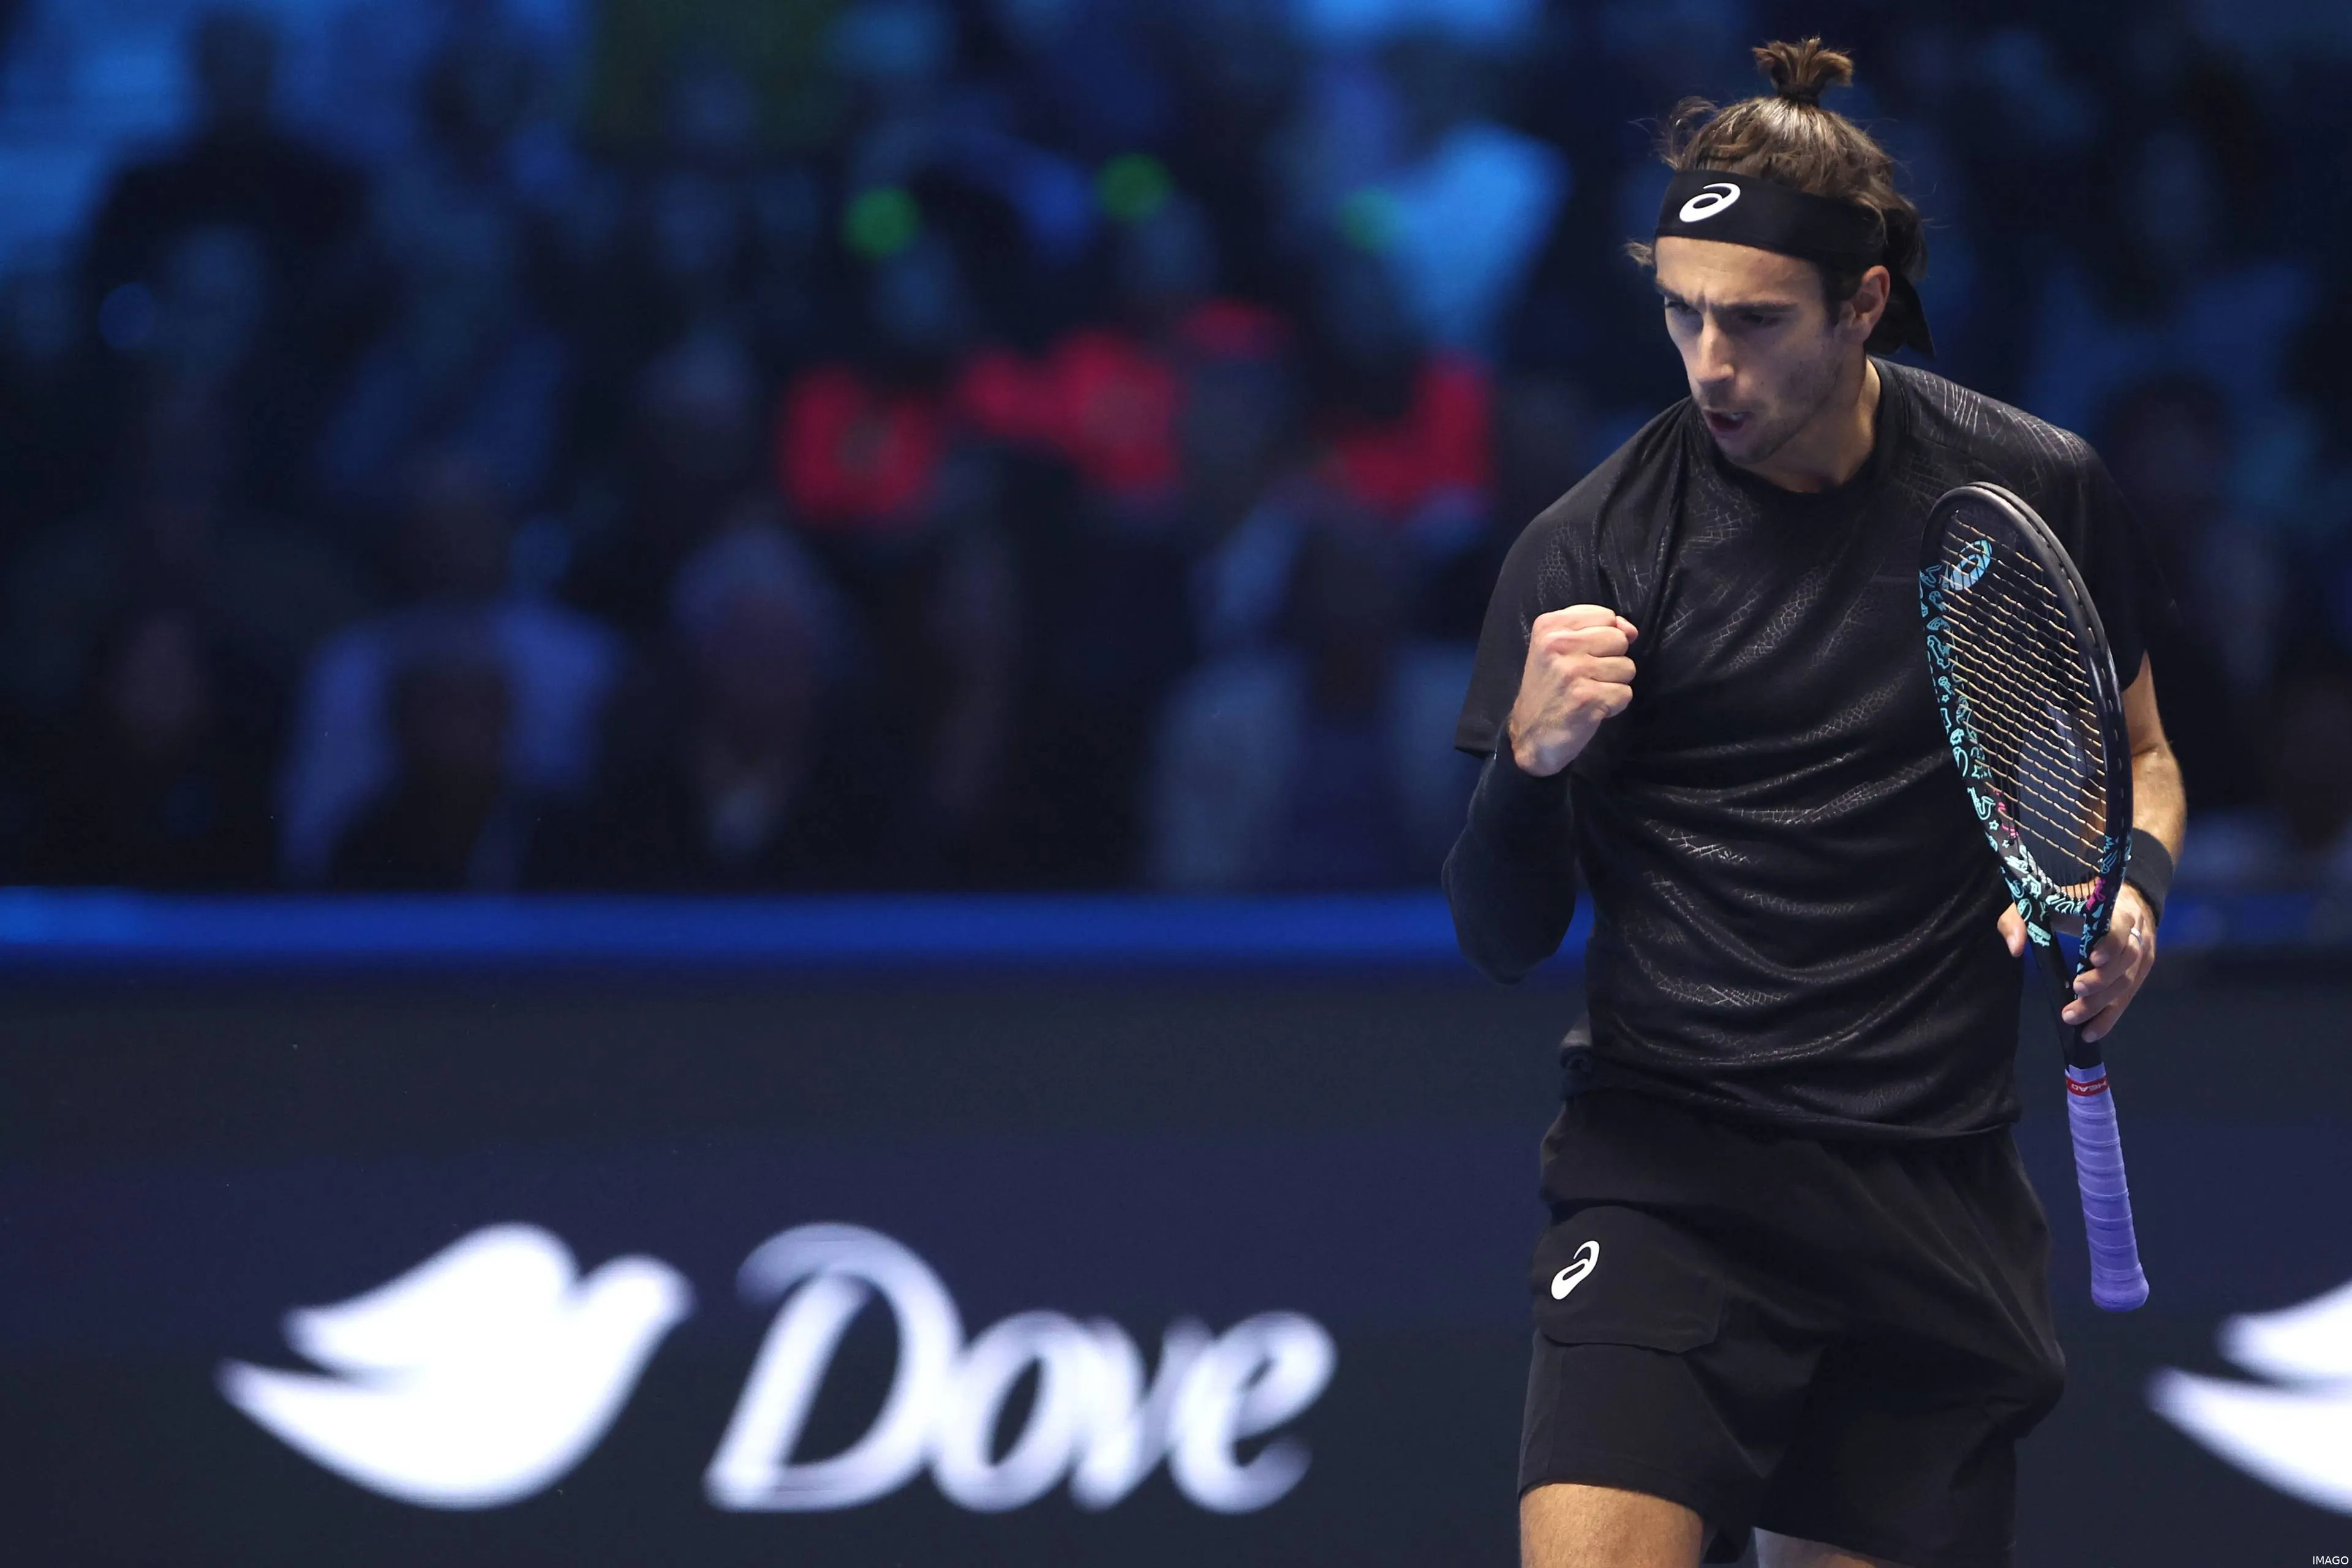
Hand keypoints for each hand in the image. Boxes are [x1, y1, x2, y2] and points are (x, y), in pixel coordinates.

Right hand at [1507, 605, 1638, 776]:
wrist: (1530, 736)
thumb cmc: (1549, 690)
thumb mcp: (1559, 648)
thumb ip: (1595, 629)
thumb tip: (1631, 630)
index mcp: (1549, 626)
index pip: (1606, 616)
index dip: (1604, 638)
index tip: (1584, 655)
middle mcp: (1558, 644)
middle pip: (1620, 640)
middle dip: (1612, 660)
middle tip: (1586, 677)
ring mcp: (1572, 671)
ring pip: (1627, 667)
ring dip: (1613, 684)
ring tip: (1588, 692)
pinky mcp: (1586, 697)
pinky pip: (1625, 693)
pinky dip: (1613, 705)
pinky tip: (1591, 708)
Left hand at [1997, 887, 2157, 1043]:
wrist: (2118, 901)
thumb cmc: (2073, 902)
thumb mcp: (2039, 902)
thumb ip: (2020, 919)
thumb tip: (2015, 948)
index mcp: (2114, 910)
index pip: (2119, 926)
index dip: (2109, 944)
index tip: (2091, 959)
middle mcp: (2136, 932)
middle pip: (2126, 960)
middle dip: (2101, 980)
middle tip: (2076, 991)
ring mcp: (2143, 954)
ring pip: (2128, 982)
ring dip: (2102, 1004)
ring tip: (2074, 1018)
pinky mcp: (2141, 972)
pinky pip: (2128, 997)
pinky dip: (2110, 1016)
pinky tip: (2091, 1031)